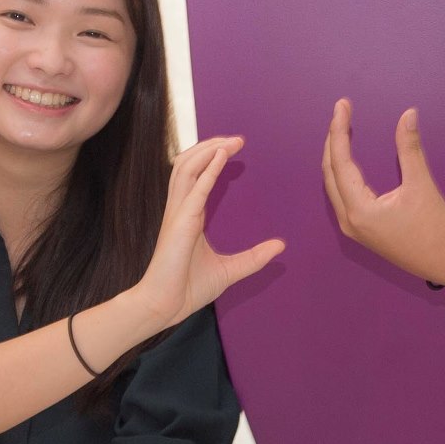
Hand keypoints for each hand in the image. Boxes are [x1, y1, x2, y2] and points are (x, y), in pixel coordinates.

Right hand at [129, 136, 287, 331]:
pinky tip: (221, 156)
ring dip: (209, 149)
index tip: (234, 146)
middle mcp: (181, 208)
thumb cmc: (187, 288)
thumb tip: (279, 246)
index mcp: (189, 215)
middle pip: (189, 163)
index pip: (197, 174)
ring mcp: (178, 213)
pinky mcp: (180, 222)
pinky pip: (196, 189)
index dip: (213, 157)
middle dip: (211, 145)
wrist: (165, 305)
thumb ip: (253, 258)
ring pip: (187, 167)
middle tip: (237, 138)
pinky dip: (208, 169)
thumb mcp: (230, 270)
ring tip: (230, 141)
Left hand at [320, 99, 444, 284]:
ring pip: (333, 184)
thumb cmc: (434, 226)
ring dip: (335, 156)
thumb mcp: (421, 185)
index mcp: (359, 210)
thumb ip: (410, 149)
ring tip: (342, 128)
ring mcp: (352, 227)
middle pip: (330, 172)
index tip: (342, 106)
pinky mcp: (360, 229)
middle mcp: (349, 219)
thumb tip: (408, 114)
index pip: (339, 163)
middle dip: (333, 139)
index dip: (339, 131)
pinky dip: (342, 172)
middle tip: (342, 111)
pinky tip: (347, 157)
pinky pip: (341, 194)